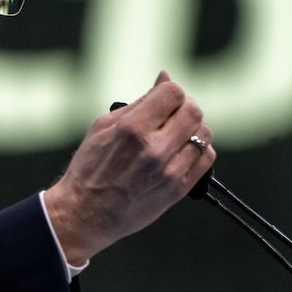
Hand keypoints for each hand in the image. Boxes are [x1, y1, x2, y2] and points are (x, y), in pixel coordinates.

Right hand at [43, 71, 216, 265]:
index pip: (173, 93)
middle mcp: (154, 149)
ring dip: (193, 128)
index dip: (170, 90)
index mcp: (132, 129)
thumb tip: (164, 78)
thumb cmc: (90, 168)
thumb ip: (139, 102)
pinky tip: (183, 150)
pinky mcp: (178, 190)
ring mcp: (169, 171)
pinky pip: (206, 159)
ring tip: (176, 133)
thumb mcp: (104, 126)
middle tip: (173, 112)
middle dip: (184, 106)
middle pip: (193, 111)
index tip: (163, 97)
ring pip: (204, 134)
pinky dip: (200, 149)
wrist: (85, 214)